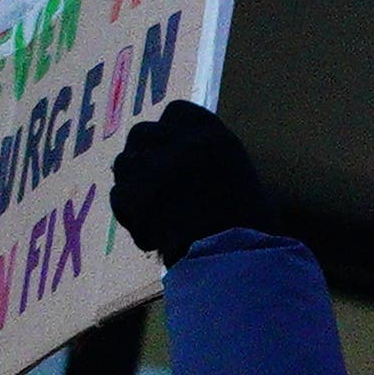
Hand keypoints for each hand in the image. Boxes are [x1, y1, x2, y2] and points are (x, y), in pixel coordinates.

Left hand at [105, 104, 268, 263]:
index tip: (172, 148)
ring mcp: (153, 168)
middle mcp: (181, 144)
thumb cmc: (254, 232)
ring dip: (134, 184)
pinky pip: (119, 197)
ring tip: (154, 210)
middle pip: (142, 133)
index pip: (178, 112)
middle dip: (145, 154)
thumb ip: (214, 168)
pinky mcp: (131, 195)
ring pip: (124, 164)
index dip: (171, 129)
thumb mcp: (244, 186)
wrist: (235, 262)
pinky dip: (130, 214)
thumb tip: (196, 171)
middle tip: (156, 182)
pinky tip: (151, 233)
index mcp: (215, 139)